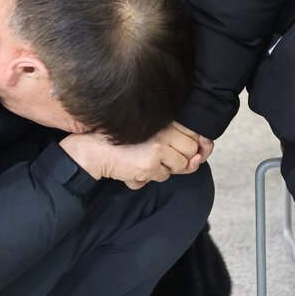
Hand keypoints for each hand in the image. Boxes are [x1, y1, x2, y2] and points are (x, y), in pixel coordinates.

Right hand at [61, 125, 204, 189]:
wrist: (95, 150)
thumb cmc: (122, 142)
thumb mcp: (149, 133)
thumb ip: (174, 141)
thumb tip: (198, 158)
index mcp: (164, 119)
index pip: (194, 133)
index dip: (195, 146)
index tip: (188, 151)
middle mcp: (164, 130)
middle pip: (192, 150)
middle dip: (182, 159)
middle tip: (164, 159)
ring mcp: (158, 147)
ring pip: (181, 165)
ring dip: (167, 168)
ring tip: (149, 161)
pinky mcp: (150, 163)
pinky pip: (164, 176)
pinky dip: (153, 176)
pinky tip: (140, 168)